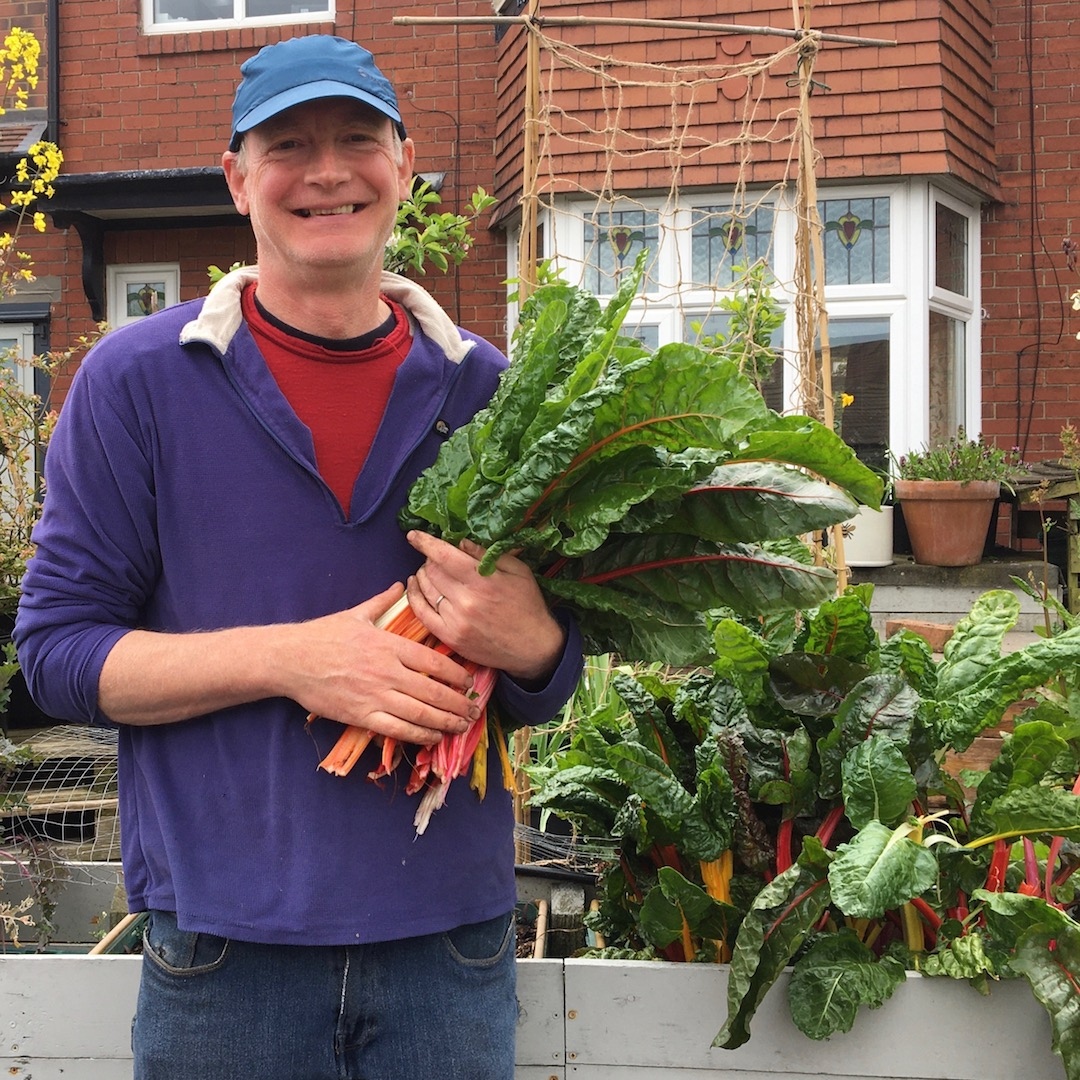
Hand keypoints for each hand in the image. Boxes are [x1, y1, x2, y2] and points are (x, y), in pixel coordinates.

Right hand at [285, 583, 477, 743]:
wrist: (290, 659)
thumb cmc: (323, 634)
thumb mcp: (356, 613)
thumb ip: (383, 601)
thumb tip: (401, 584)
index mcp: (388, 644)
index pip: (433, 660)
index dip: (456, 673)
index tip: (469, 681)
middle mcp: (386, 671)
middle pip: (433, 690)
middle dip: (458, 702)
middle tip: (474, 709)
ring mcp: (374, 695)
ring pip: (420, 713)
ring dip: (446, 721)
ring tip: (462, 726)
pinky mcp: (361, 715)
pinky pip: (397, 729)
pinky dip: (419, 734)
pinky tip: (434, 737)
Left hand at [405, 531, 565, 683]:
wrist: (533, 648)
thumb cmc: (528, 606)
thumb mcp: (518, 571)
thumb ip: (488, 555)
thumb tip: (461, 541)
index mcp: (483, 581)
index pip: (445, 555)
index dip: (426, 542)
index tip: (414, 535)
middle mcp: (466, 600)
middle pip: (432, 570)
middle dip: (429, 559)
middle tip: (436, 557)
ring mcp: (456, 621)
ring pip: (425, 589)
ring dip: (422, 574)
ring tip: (428, 570)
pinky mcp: (450, 637)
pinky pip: (421, 613)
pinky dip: (414, 596)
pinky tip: (414, 585)